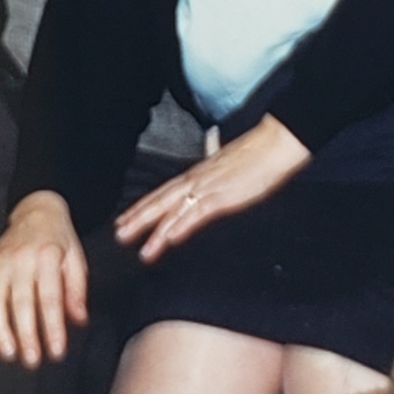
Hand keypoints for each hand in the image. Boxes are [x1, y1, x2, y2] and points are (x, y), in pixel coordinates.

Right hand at [0, 191, 87, 367]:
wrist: (36, 211)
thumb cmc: (59, 240)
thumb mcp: (76, 260)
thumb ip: (77, 290)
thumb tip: (78, 321)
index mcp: (47, 256)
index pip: (49, 298)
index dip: (52, 327)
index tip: (57, 352)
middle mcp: (21, 259)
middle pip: (21, 302)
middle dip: (26, 334)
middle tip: (32, 361)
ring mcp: (0, 261)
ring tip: (8, 354)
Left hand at [115, 116, 308, 263]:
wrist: (275, 144)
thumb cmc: (256, 153)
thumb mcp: (228, 160)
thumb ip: (214, 161)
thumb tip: (208, 145)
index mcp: (197, 173)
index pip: (163, 191)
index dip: (143, 205)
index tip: (125, 218)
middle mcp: (196, 179)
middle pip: (161, 201)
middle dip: (138, 219)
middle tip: (119, 235)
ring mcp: (208, 188)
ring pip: (174, 211)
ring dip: (155, 231)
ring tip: (141, 249)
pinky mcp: (223, 197)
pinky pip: (197, 213)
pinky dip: (182, 225)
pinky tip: (169, 237)